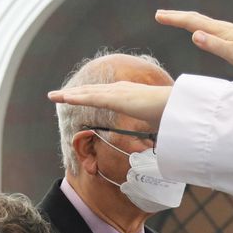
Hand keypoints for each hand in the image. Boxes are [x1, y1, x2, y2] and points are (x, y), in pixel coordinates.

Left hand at [47, 82, 171, 129]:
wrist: (178, 106)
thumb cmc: (172, 115)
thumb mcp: (157, 123)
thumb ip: (151, 129)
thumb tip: (158, 142)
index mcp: (129, 94)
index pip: (104, 94)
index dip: (89, 95)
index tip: (78, 97)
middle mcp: (121, 89)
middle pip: (92, 91)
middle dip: (74, 93)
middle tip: (57, 95)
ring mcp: (118, 92)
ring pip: (87, 93)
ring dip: (69, 94)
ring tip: (53, 96)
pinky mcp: (116, 98)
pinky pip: (91, 97)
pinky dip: (76, 97)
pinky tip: (64, 98)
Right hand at [155, 10, 232, 70]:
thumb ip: (213, 45)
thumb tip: (194, 35)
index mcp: (217, 30)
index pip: (190, 22)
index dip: (173, 19)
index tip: (158, 16)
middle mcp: (219, 26)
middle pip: (192, 18)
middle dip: (175, 16)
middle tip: (159, 15)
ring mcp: (223, 29)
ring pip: (199, 20)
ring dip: (184, 18)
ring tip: (172, 19)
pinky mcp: (228, 33)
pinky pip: (206, 25)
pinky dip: (195, 23)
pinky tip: (196, 28)